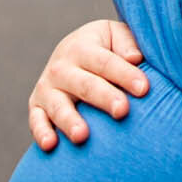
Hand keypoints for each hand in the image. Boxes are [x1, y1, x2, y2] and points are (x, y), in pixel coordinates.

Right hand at [29, 19, 148, 150]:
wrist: (72, 54)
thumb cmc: (104, 48)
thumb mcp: (115, 36)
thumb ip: (126, 43)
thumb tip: (135, 58)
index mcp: (82, 47)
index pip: (105, 62)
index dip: (125, 74)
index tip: (144, 88)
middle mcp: (60, 68)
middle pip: (85, 85)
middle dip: (104, 97)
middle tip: (122, 110)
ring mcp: (47, 89)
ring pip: (59, 106)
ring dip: (70, 121)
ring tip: (82, 136)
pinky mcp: (36, 107)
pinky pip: (36, 121)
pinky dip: (41, 133)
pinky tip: (51, 145)